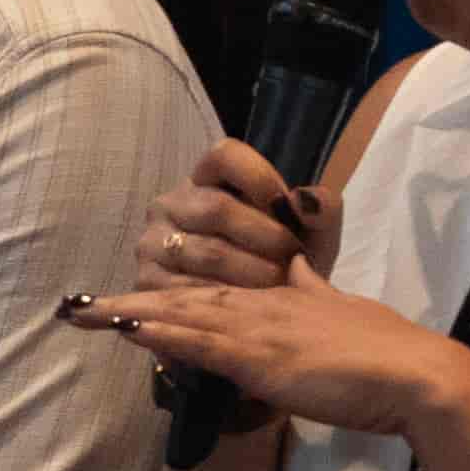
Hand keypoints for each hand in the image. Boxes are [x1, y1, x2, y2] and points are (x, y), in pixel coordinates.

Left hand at [65, 267, 469, 438]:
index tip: (120, 303)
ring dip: (129, 315)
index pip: (208, 295)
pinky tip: (128, 330)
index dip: (162, 296)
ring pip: (182, 316)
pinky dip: (163, 335)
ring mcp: (260, 331)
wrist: (417, 376)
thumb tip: (295, 265)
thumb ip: (313, 288)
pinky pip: (203, 343)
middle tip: (75, 308)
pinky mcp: (263, 358)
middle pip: (182, 300)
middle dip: (128, 304)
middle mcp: (261, 309)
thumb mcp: (341, 308)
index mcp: (278, 300)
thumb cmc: (386, 353)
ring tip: (82, 314)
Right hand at [124, 139, 337, 295]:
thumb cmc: (280, 262)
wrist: (255, 314)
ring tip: (279, 284)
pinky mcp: (148, 283)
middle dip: (265, 236)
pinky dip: (230, 299)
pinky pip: (192, 290)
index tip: (289, 209)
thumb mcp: (309, 235)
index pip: (224, 157)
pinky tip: (252, 305)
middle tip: (293, 258)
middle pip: (217, 209)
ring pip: (208, 253)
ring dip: (253, 272)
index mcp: (206, 180)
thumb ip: (321, 211)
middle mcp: (170, 205)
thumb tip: (307, 200)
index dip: (260, 177)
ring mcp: (153, 243)